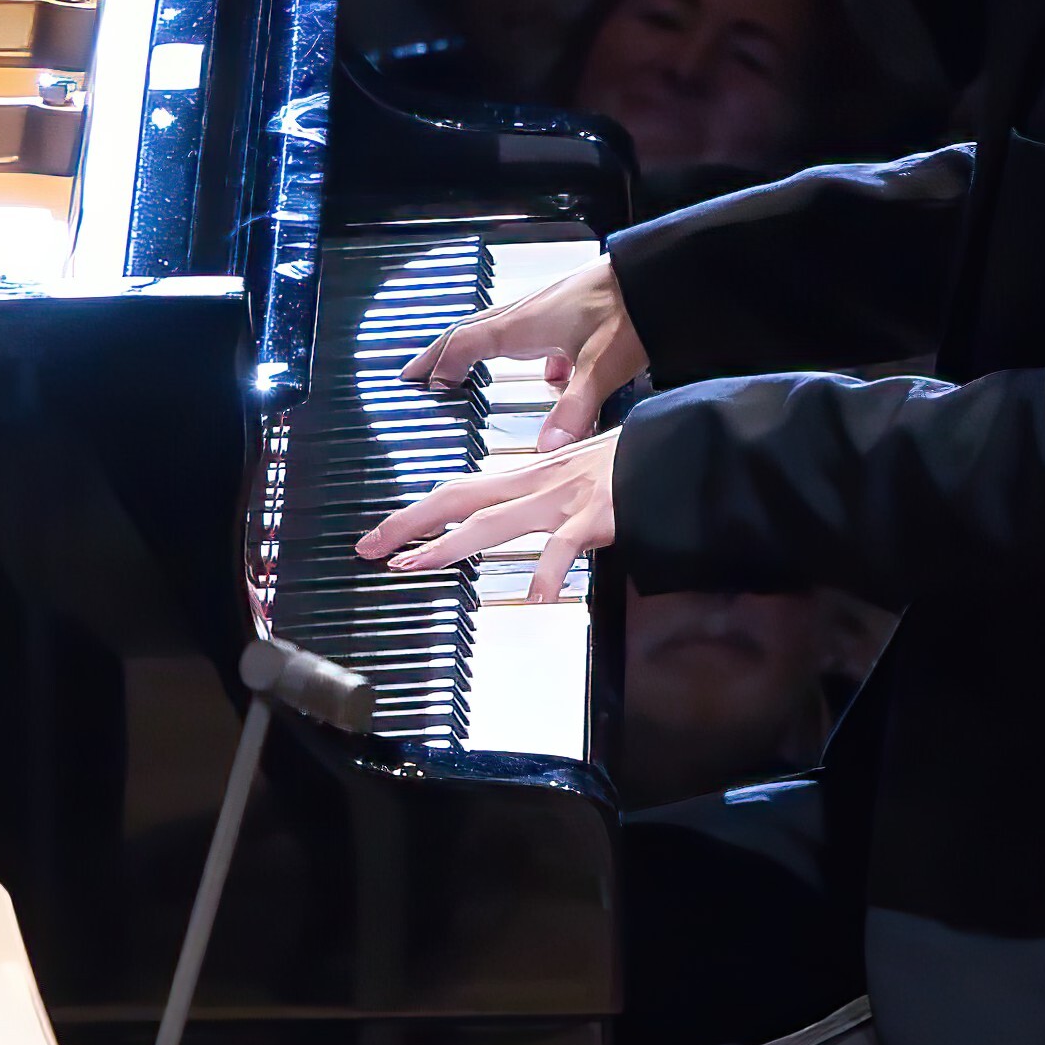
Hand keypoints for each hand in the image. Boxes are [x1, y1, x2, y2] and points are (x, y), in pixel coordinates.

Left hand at [354, 429, 617, 599]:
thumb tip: (506, 516)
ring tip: (418, 565)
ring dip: (451, 544)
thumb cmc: (624, 464)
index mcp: (526, 478)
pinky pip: (566, 546)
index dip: (415, 513)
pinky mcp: (596, 516)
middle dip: (410, 524)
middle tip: (371, 547)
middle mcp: (534, 485)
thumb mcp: (569, 478)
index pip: (457, 493)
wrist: (673, 448)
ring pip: (495, 522)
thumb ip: (536, 499)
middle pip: (458, 501)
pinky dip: (550, 570)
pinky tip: (538, 596)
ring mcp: (562, 501)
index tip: (379, 535)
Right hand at [415, 277, 649, 443]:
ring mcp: (548, 309)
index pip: (463, 344)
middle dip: (441, 353)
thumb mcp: (601, 366)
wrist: (663, 273)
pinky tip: (549, 372)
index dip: (440, 366)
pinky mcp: (571, 310)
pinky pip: (534, 332)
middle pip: (469, 332)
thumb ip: (574, 410)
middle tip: (418, 371)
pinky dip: (526, 352)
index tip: (423, 386)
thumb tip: (546, 448)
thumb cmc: (631, 307)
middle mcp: (528, 313)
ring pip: (498, 330)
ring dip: (477, 349)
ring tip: (469, 369)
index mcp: (522, 324)